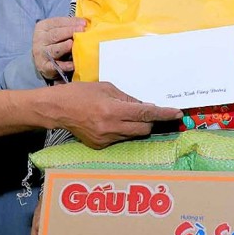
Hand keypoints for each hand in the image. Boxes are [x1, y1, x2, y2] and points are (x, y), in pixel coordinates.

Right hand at [33, 17, 86, 80]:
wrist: (42, 60)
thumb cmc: (54, 42)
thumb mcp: (57, 31)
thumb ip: (68, 26)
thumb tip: (85, 23)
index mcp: (42, 27)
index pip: (57, 22)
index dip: (71, 22)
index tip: (84, 23)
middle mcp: (40, 39)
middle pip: (55, 34)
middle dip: (69, 31)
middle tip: (82, 31)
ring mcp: (41, 54)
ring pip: (54, 50)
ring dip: (64, 47)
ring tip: (72, 44)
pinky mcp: (45, 66)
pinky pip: (56, 66)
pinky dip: (65, 66)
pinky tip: (73, 64)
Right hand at [53, 81, 182, 148]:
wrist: (56, 109)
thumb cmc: (79, 93)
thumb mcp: (106, 88)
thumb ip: (127, 99)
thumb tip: (145, 107)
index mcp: (113, 110)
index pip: (146, 114)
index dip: (164, 114)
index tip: (177, 113)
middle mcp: (111, 128)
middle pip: (144, 128)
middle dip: (149, 120)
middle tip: (145, 112)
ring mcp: (106, 140)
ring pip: (133, 135)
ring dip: (135, 126)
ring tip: (122, 115)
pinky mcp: (100, 146)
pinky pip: (120, 139)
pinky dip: (121, 131)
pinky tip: (109, 122)